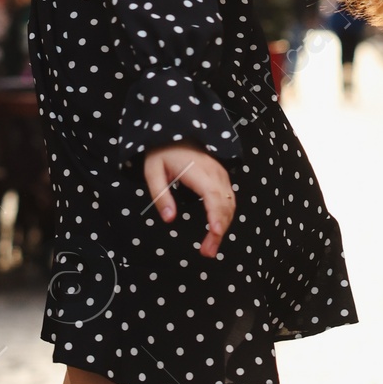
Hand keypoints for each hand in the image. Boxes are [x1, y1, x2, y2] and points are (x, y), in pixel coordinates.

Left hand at [144, 143, 235, 257]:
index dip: (216, 214)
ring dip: (223, 227)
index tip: (216, 232)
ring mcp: (221, 175)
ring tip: (210, 247)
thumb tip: (169, 219)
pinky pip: (229, 200)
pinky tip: (216, 231)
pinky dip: (225, 217)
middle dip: (219, 230)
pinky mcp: (222, 178)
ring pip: (230, 205)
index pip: (212, 195)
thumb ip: (160, 195)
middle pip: (224, 205)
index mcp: (198, 170)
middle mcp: (215, 173)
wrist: (176, 131)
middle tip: (207, 252)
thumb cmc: (163, 152)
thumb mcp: (152, 171)